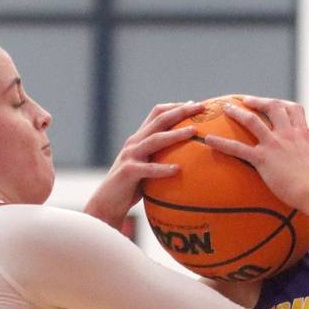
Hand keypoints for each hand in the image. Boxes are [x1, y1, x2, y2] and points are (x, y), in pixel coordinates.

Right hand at [85, 101, 202, 227]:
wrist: (107, 203)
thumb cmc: (131, 188)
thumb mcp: (147, 168)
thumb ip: (161, 159)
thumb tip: (189, 160)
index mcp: (139, 138)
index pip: (157, 114)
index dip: (176, 106)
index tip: (196, 104)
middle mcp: (134, 142)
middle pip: (159, 120)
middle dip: (181, 111)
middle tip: (201, 108)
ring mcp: (130, 156)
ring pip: (155, 139)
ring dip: (175, 134)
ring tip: (193, 132)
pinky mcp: (128, 172)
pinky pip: (148, 169)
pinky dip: (162, 169)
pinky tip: (177, 169)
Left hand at [203, 95, 308, 208]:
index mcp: (302, 133)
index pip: (293, 109)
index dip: (282, 104)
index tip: (272, 103)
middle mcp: (287, 134)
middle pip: (272, 107)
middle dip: (258, 101)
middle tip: (245, 101)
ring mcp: (274, 144)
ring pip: (252, 121)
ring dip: (237, 113)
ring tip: (225, 109)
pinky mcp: (262, 158)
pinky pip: (237, 148)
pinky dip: (222, 143)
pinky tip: (209, 141)